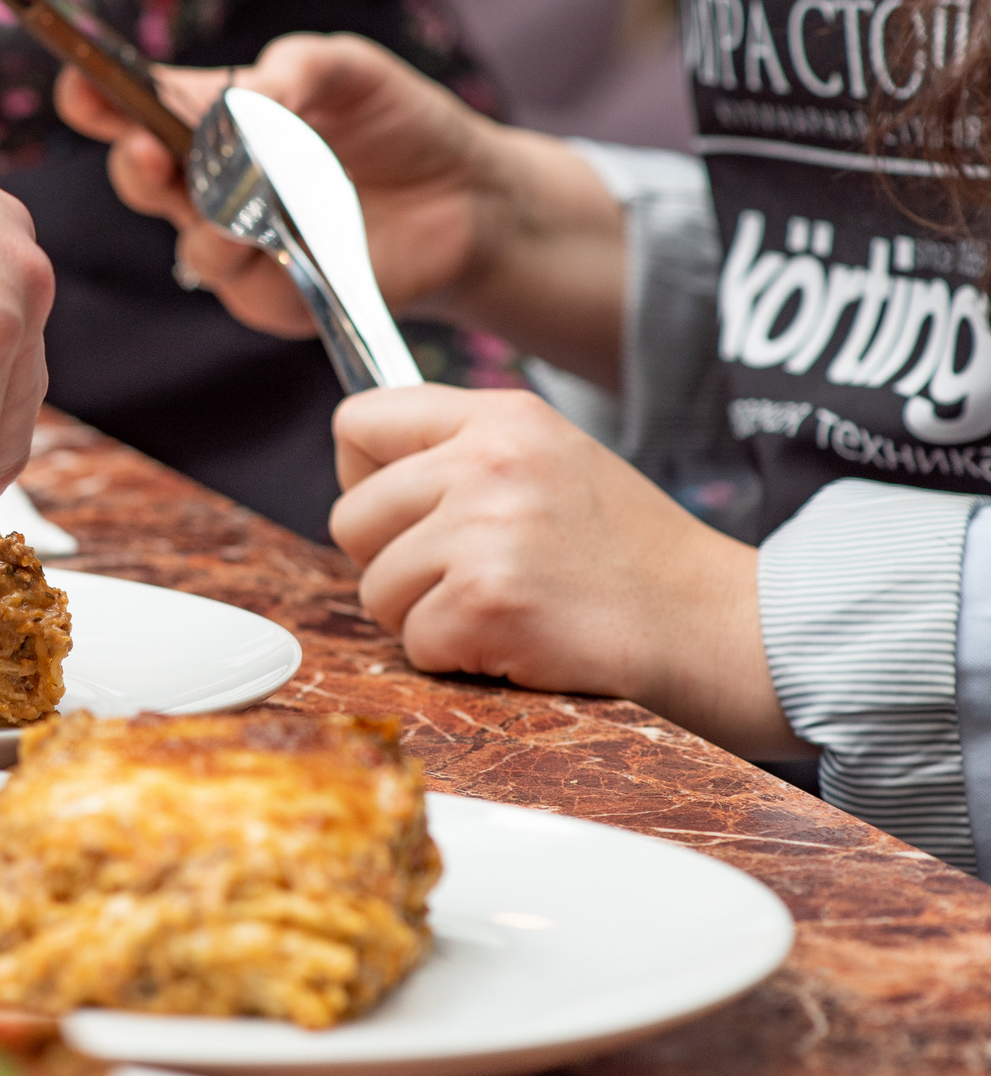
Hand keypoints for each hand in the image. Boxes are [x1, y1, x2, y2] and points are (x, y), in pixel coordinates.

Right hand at [56, 33, 627, 385]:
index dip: (95, 99)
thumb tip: (242, 96)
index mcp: (209, 118)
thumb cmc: (399, 121)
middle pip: (137, 176)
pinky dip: (251, 252)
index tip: (81, 86)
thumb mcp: (347, 68)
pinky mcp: (266, 295)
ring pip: (185, 236)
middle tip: (150, 147)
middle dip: (134, 161)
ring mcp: (232, 244)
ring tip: (246, 193)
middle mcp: (206, 183)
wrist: (468, 196)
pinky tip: (281, 232)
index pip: (131, 107)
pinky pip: (236, 279)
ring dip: (207, 213)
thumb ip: (290, 70)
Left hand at [332, 386, 806, 759]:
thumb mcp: (553, 463)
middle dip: (393, 563)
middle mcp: (489, 460)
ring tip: (507, 609)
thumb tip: (362, 476)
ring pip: (374, 588)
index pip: (357, 422)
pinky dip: (456, 659)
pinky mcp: (490, 601)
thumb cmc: (632, 559)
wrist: (726, 631)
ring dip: (426, 618)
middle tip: (469, 580)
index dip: (365, 479)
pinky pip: (414, 642)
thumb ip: (461, 456)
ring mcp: (488, 529)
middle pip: (349, 517)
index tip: (408, 515)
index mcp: (502, 416)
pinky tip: (521, 643)